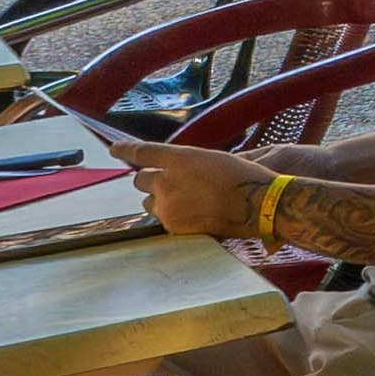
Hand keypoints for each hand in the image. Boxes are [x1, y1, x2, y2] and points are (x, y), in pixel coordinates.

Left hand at [122, 140, 266, 242]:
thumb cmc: (243, 178)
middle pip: (140, 180)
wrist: (259, 205)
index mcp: (179, 158)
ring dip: (160, 200)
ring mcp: (168, 206)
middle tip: (172, 183)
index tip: (115, 149)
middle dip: (152, 180)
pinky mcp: (173, 226)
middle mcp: (167, 181)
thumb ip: (184, 163)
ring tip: (187, 201)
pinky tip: (194, 213)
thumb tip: (168, 169)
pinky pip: (163, 219)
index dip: (125, 150)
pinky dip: (173, 216)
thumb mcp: (212, 159)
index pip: (142, 152)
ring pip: (148, 202)